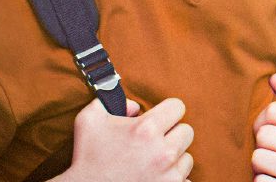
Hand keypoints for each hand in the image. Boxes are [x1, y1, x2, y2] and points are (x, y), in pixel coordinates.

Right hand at [60, 98, 193, 181]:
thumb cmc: (88, 157)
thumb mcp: (89, 120)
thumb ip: (110, 100)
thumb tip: (135, 106)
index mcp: (146, 129)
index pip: (178, 107)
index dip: (167, 111)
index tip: (159, 119)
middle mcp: (163, 151)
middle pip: (186, 131)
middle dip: (171, 134)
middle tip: (155, 142)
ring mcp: (169, 174)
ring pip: (187, 156)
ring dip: (174, 158)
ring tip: (153, 161)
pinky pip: (186, 180)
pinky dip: (174, 178)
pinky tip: (157, 176)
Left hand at [252, 74, 275, 181]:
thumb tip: (275, 78)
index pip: (274, 110)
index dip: (265, 119)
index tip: (272, 128)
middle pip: (264, 135)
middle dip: (263, 144)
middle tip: (275, 150)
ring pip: (258, 158)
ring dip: (262, 164)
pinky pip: (260, 181)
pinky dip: (263, 181)